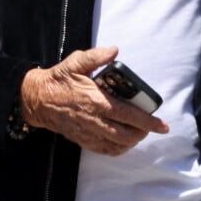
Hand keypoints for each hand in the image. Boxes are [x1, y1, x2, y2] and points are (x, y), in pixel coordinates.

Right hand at [19, 46, 168, 154]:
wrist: (38, 99)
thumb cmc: (59, 79)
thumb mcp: (76, 62)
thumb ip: (96, 56)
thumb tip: (114, 50)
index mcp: (96, 100)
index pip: (128, 114)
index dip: (148, 121)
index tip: (163, 125)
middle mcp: (94, 119)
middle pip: (127, 133)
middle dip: (144, 132)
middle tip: (152, 126)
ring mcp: (88, 132)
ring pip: (118, 144)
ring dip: (133, 141)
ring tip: (139, 132)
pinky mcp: (83, 139)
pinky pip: (105, 150)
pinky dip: (119, 149)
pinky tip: (124, 141)